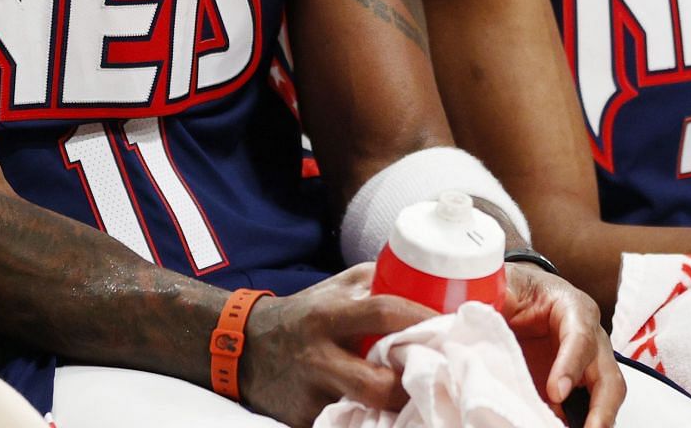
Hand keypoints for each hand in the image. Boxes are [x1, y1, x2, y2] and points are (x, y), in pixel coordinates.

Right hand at [240, 263, 437, 425]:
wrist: (245, 349)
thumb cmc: (303, 315)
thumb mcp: (334, 288)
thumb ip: (375, 281)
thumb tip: (425, 277)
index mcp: (327, 316)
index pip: (382, 312)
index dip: (419, 318)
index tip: (445, 323)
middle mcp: (317, 357)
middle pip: (375, 384)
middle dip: (408, 385)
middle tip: (432, 376)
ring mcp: (309, 395)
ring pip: (361, 413)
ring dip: (391, 409)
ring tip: (414, 400)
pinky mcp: (302, 421)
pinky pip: (343, 424)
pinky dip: (366, 421)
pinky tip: (383, 415)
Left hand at [498, 263, 624, 427]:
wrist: (521, 296)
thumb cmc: (521, 288)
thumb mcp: (506, 284)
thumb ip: (496, 294)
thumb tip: (476, 308)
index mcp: (573, 309)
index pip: (581, 336)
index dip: (571, 365)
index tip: (556, 391)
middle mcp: (589, 339)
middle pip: (607, 375)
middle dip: (602, 407)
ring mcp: (584, 366)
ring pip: (604, 396)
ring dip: (596, 420)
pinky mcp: (572, 388)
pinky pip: (581, 410)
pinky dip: (576, 424)